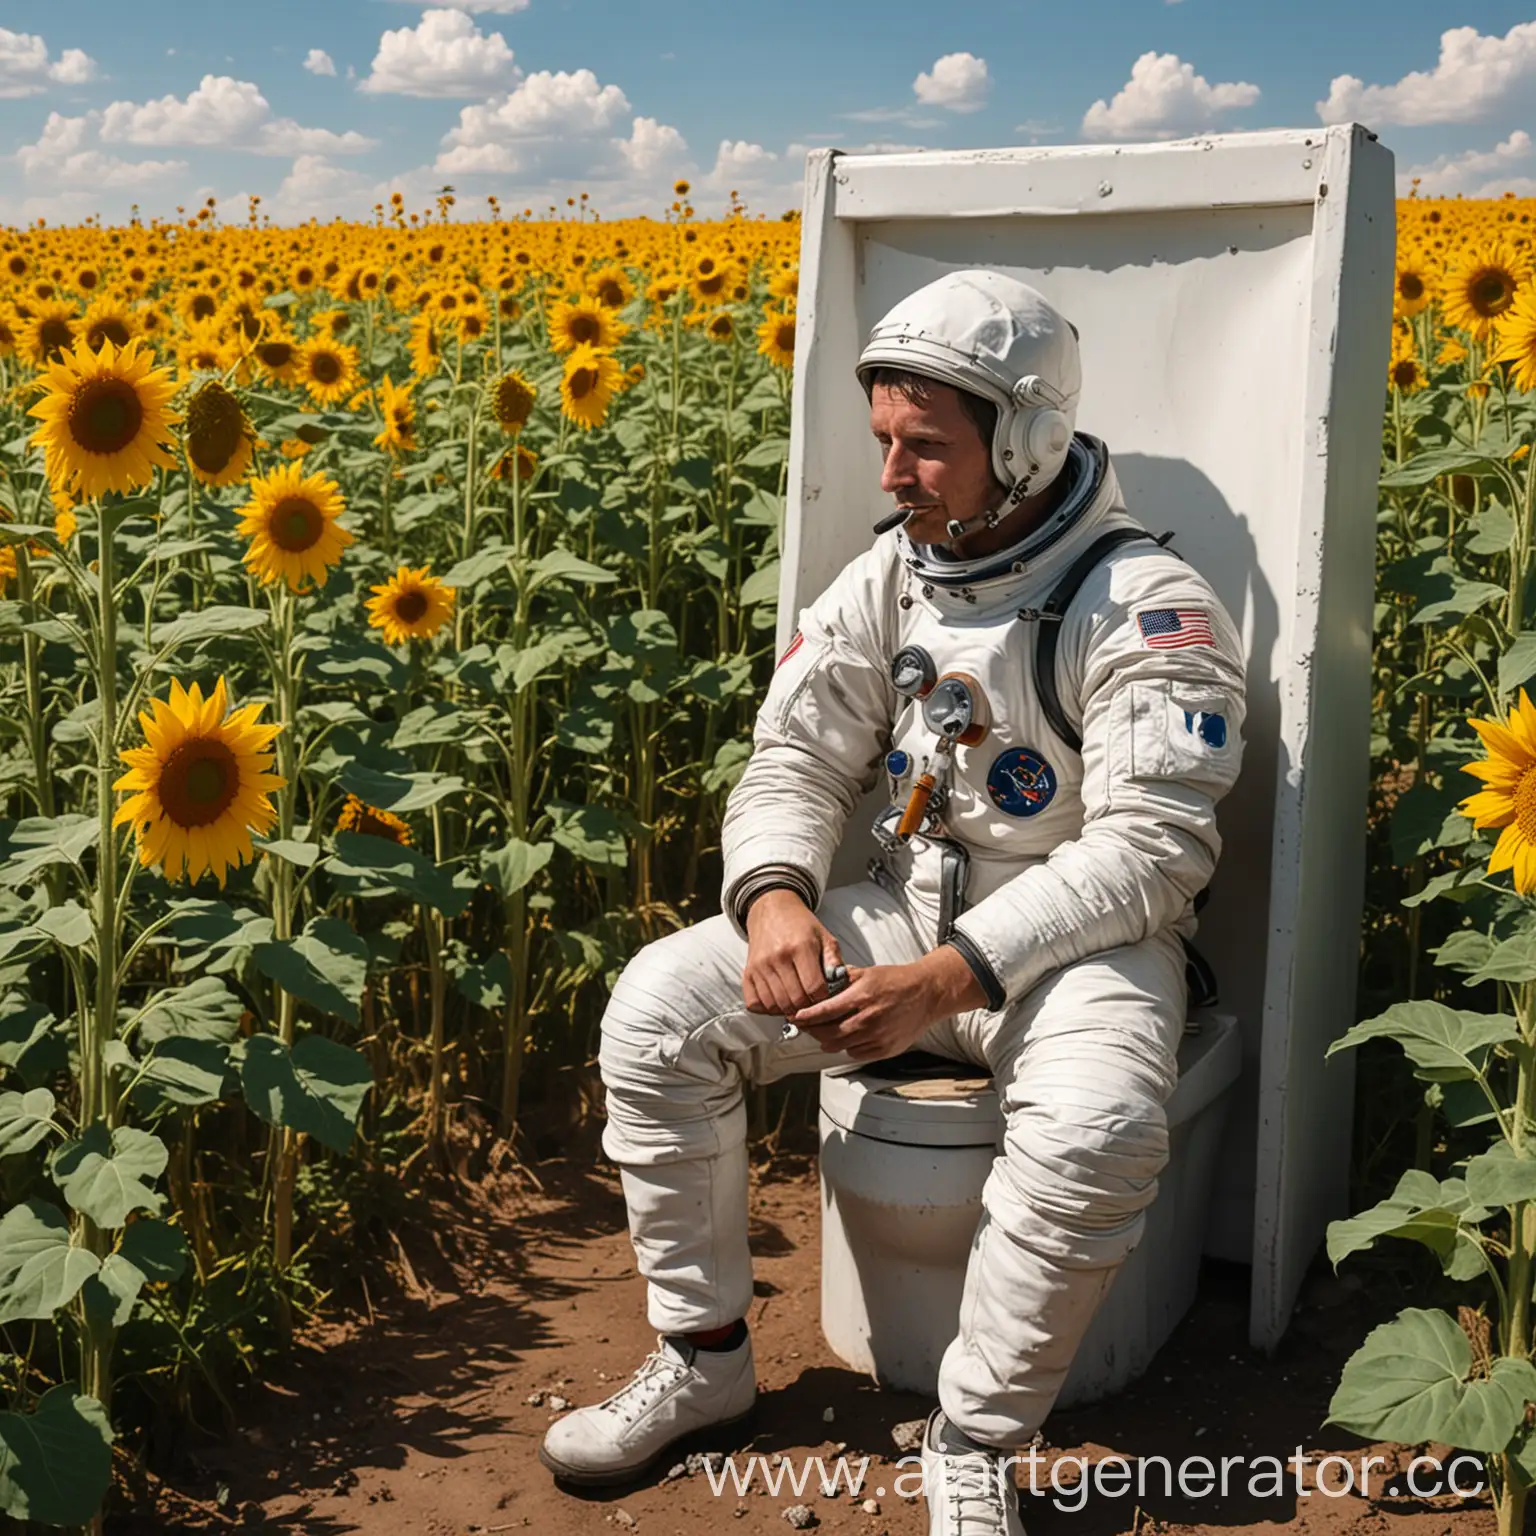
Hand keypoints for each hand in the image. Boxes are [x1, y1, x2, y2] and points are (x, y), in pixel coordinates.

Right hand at [743, 889, 843, 1017]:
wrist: (772, 911)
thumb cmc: (801, 926)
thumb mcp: (824, 937)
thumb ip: (834, 960)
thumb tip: (839, 983)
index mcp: (801, 947)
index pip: (814, 988)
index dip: (822, 997)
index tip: (823, 993)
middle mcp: (778, 957)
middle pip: (795, 1001)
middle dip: (806, 1007)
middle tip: (810, 1001)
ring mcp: (760, 966)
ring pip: (776, 1006)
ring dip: (788, 1009)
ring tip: (796, 1001)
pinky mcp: (748, 972)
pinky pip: (755, 1004)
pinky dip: (767, 1009)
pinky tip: (777, 1001)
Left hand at [785, 961, 943, 1061]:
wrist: (926, 994)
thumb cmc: (897, 982)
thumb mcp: (867, 972)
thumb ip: (843, 979)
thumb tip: (820, 984)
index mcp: (863, 996)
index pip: (825, 1011)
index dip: (806, 1016)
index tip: (795, 1017)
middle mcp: (869, 1019)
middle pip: (829, 1033)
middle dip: (813, 1031)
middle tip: (806, 1026)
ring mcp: (878, 1036)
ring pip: (840, 1047)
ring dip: (828, 1041)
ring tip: (823, 1032)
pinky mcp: (885, 1049)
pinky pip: (856, 1054)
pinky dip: (847, 1048)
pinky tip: (847, 1037)